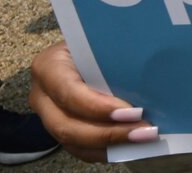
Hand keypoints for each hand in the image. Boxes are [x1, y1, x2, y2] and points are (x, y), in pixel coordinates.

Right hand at [28, 42, 157, 161]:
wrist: (84, 47)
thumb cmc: (97, 40)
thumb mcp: (101, 41)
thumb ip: (113, 56)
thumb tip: (149, 74)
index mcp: (49, 66)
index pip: (69, 93)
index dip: (98, 107)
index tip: (132, 112)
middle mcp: (42, 94)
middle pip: (66, 125)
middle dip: (107, 133)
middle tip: (144, 130)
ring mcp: (47, 115)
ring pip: (71, 141)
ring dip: (108, 145)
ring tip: (142, 139)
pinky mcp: (59, 128)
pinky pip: (78, 148)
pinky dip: (104, 150)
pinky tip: (129, 146)